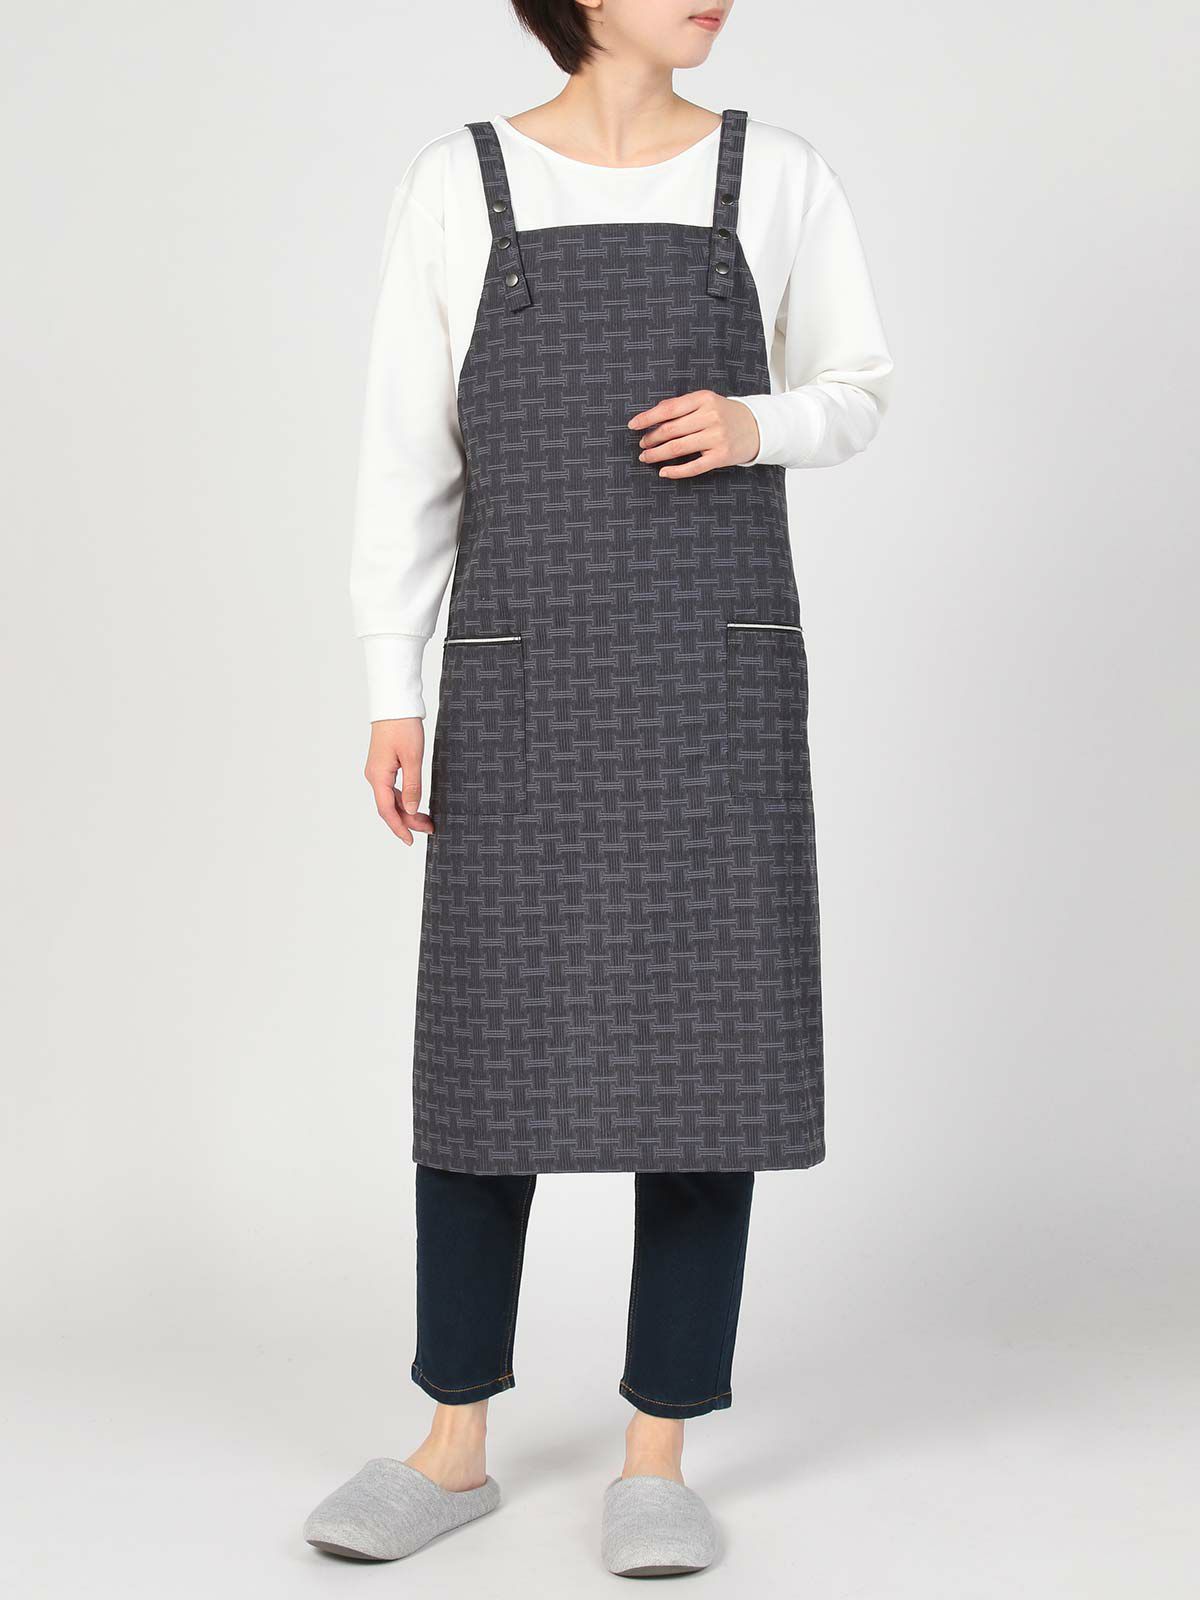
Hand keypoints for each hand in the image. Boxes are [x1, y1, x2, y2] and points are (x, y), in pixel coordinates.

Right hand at [364, 719, 434, 844]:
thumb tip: (410, 809)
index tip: (410, 841)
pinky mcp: (384, 766)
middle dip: (408, 821)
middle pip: (389, 807)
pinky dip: (404, 800)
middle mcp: (375, 776)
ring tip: (426, 820)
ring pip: (391, 799)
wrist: (394, 705)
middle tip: (429, 828)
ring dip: (407, 812)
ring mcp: (378, 771)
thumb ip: (412, 786)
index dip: (399, 827)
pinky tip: (415, 804)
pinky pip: (392, 790)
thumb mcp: (412, 758)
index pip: (387, 810)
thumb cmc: (402, 726)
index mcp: (379, 776)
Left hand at [628, 390, 760, 478]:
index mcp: (703, 399)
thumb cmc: (725, 414)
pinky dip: (675, 471)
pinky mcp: (721, 456)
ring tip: (646, 457)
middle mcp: (710, 417)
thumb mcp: (706, 402)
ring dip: (657, 454)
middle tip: (642, 445)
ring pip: (678, 448)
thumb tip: (654, 413)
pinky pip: (693, 467)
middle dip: (651, 439)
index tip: (633, 425)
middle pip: (670, 430)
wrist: (757, 427)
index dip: (647, 418)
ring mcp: (716, 437)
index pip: (668, 409)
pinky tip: (663, 472)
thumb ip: (681, 406)